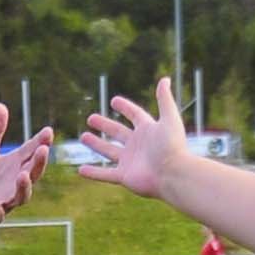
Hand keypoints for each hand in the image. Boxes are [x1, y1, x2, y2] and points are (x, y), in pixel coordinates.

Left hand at [0, 102, 57, 249]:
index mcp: (14, 167)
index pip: (30, 153)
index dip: (40, 143)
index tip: (48, 131)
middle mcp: (13, 185)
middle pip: (31, 174)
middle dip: (38, 164)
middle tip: (43, 150)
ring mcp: (3, 202)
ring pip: (19, 197)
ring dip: (23, 188)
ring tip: (23, 175)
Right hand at [75, 76, 190, 201]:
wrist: (174, 174)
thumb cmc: (173, 146)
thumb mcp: (169, 118)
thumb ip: (165, 99)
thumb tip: (165, 79)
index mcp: (148, 130)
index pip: (135, 115)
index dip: (126, 107)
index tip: (114, 101)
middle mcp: (138, 145)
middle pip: (118, 132)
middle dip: (105, 125)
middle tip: (91, 118)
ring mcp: (130, 161)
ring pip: (109, 151)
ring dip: (96, 144)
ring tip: (83, 137)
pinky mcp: (124, 176)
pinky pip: (105, 174)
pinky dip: (93, 173)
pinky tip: (81, 170)